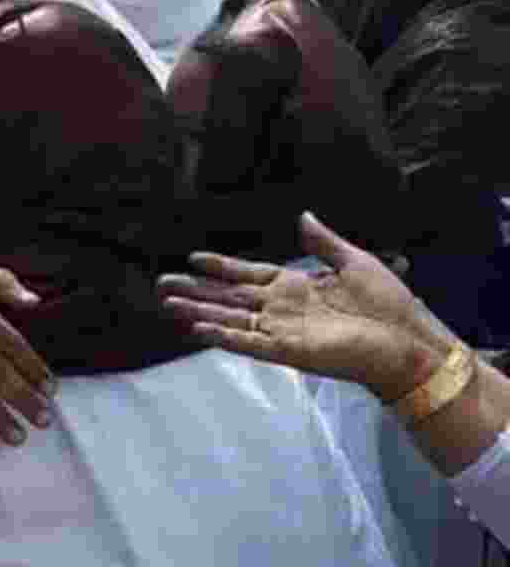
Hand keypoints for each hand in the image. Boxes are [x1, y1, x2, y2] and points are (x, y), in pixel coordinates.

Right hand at [158, 211, 449, 399]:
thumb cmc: (385, 302)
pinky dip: (222, 335)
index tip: (193, 258)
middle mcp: (280, 308)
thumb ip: (323, 242)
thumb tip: (303, 216)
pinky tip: (197, 328)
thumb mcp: (353, 261)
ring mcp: (280, 330)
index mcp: (294, 285)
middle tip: (162, 284)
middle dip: (195, 290)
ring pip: (229, 318)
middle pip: (228, 297)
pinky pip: (247, 342)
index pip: (247, 275)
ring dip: (198, 311)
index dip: (220, 267)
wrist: (405, 339)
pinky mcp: (287, 350)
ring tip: (167, 304)